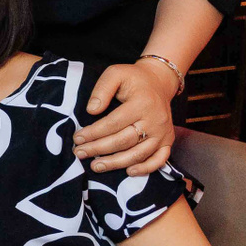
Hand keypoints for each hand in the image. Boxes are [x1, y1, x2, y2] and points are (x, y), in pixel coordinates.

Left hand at [74, 59, 176, 175]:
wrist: (159, 82)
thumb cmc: (133, 78)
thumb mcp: (115, 73)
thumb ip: (102, 89)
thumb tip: (91, 110)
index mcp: (141, 103)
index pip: (113, 123)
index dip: (94, 133)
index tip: (77, 138)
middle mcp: (155, 120)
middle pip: (124, 141)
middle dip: (99, 149)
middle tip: (79, 153)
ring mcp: (163, 133)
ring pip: (138, 154)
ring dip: (116, 163)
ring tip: (95, 166)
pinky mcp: (168, 141)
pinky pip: (159, 160)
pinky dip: (145, 169)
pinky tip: (128, 172)